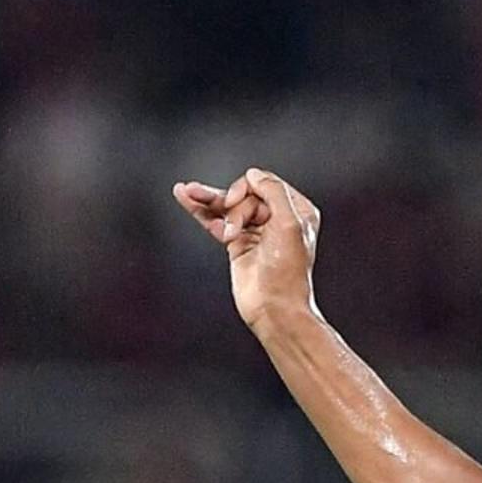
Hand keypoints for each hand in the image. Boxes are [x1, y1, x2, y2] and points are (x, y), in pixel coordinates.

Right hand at [172, 168, 319, 331]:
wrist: (274, 309)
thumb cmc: (287, 271)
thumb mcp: (288, 222)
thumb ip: (272, 191)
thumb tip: (253, 174)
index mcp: (295, 209)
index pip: (264, 184)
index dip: (247, 188)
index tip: (237, 203)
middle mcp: (275, 218)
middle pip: (244, 195)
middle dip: (231, 204)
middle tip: (229, 221)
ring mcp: (255, 231)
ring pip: (228, 207)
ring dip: (207, 199)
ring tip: (186, 190)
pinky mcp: (237, 244)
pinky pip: (217, 222)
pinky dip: (202, 212)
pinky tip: (186, 198)